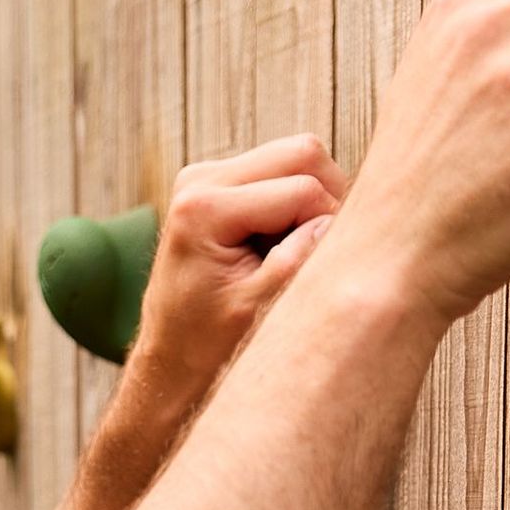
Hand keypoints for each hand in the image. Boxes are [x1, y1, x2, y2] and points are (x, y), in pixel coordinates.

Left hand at [128, 135, 348, 394]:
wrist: (172, 356)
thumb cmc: (208, 343)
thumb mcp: (259, 308)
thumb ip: (298, 259)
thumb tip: (337, 220)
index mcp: (203, 208)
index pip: (302, 189)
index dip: (328, 225)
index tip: (320, 266)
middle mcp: (199, 179)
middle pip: (302, 153)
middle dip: (326, 198)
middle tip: (320, 248)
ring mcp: (206, 174)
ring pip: (296, 156)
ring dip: (311, 199)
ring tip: (294, 249)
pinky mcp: (218, 180)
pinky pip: (280, 170)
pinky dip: (294, 201)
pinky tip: (279, 242)